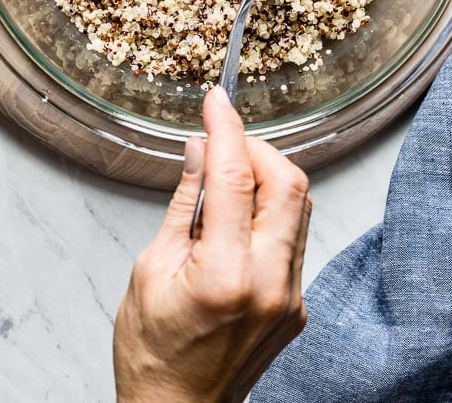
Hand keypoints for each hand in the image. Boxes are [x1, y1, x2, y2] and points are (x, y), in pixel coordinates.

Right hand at [114, 86, 311, 402]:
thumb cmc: (152, 352)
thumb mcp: (151, 269)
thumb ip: (184, 204)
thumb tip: (198, 151)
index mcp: (226, 273)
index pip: (236, 176)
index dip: (226, 128)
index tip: (216, 100)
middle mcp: (270, 283)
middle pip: (289, 183)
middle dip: (257, 149)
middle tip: (223, 141)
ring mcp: (290, 296)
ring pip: (300, 206)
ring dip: (268, 177)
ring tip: (228, 177)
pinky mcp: (297, 304)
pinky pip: (294, 237)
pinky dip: (271, 211)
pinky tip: (240, 217)